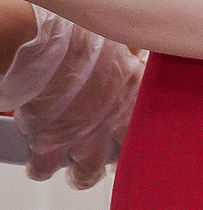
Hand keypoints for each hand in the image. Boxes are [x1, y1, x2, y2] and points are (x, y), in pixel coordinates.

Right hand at [0, 7, 144, 188]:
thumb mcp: (117, 40)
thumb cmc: (79, 37)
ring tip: (78, 172)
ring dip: (82, 173)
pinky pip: (46, 168)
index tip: (142, 134)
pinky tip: (39, 165)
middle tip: (110, 156)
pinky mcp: (51, 145)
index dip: (148, 131)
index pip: (156, 121)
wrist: (46, 46)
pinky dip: (40, 168)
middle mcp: (114, 120)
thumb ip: (130, 51)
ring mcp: (84, 136)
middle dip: (117, 158)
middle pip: (125, 153)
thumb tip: (138, 49)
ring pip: (88, 171)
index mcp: (135, 93)